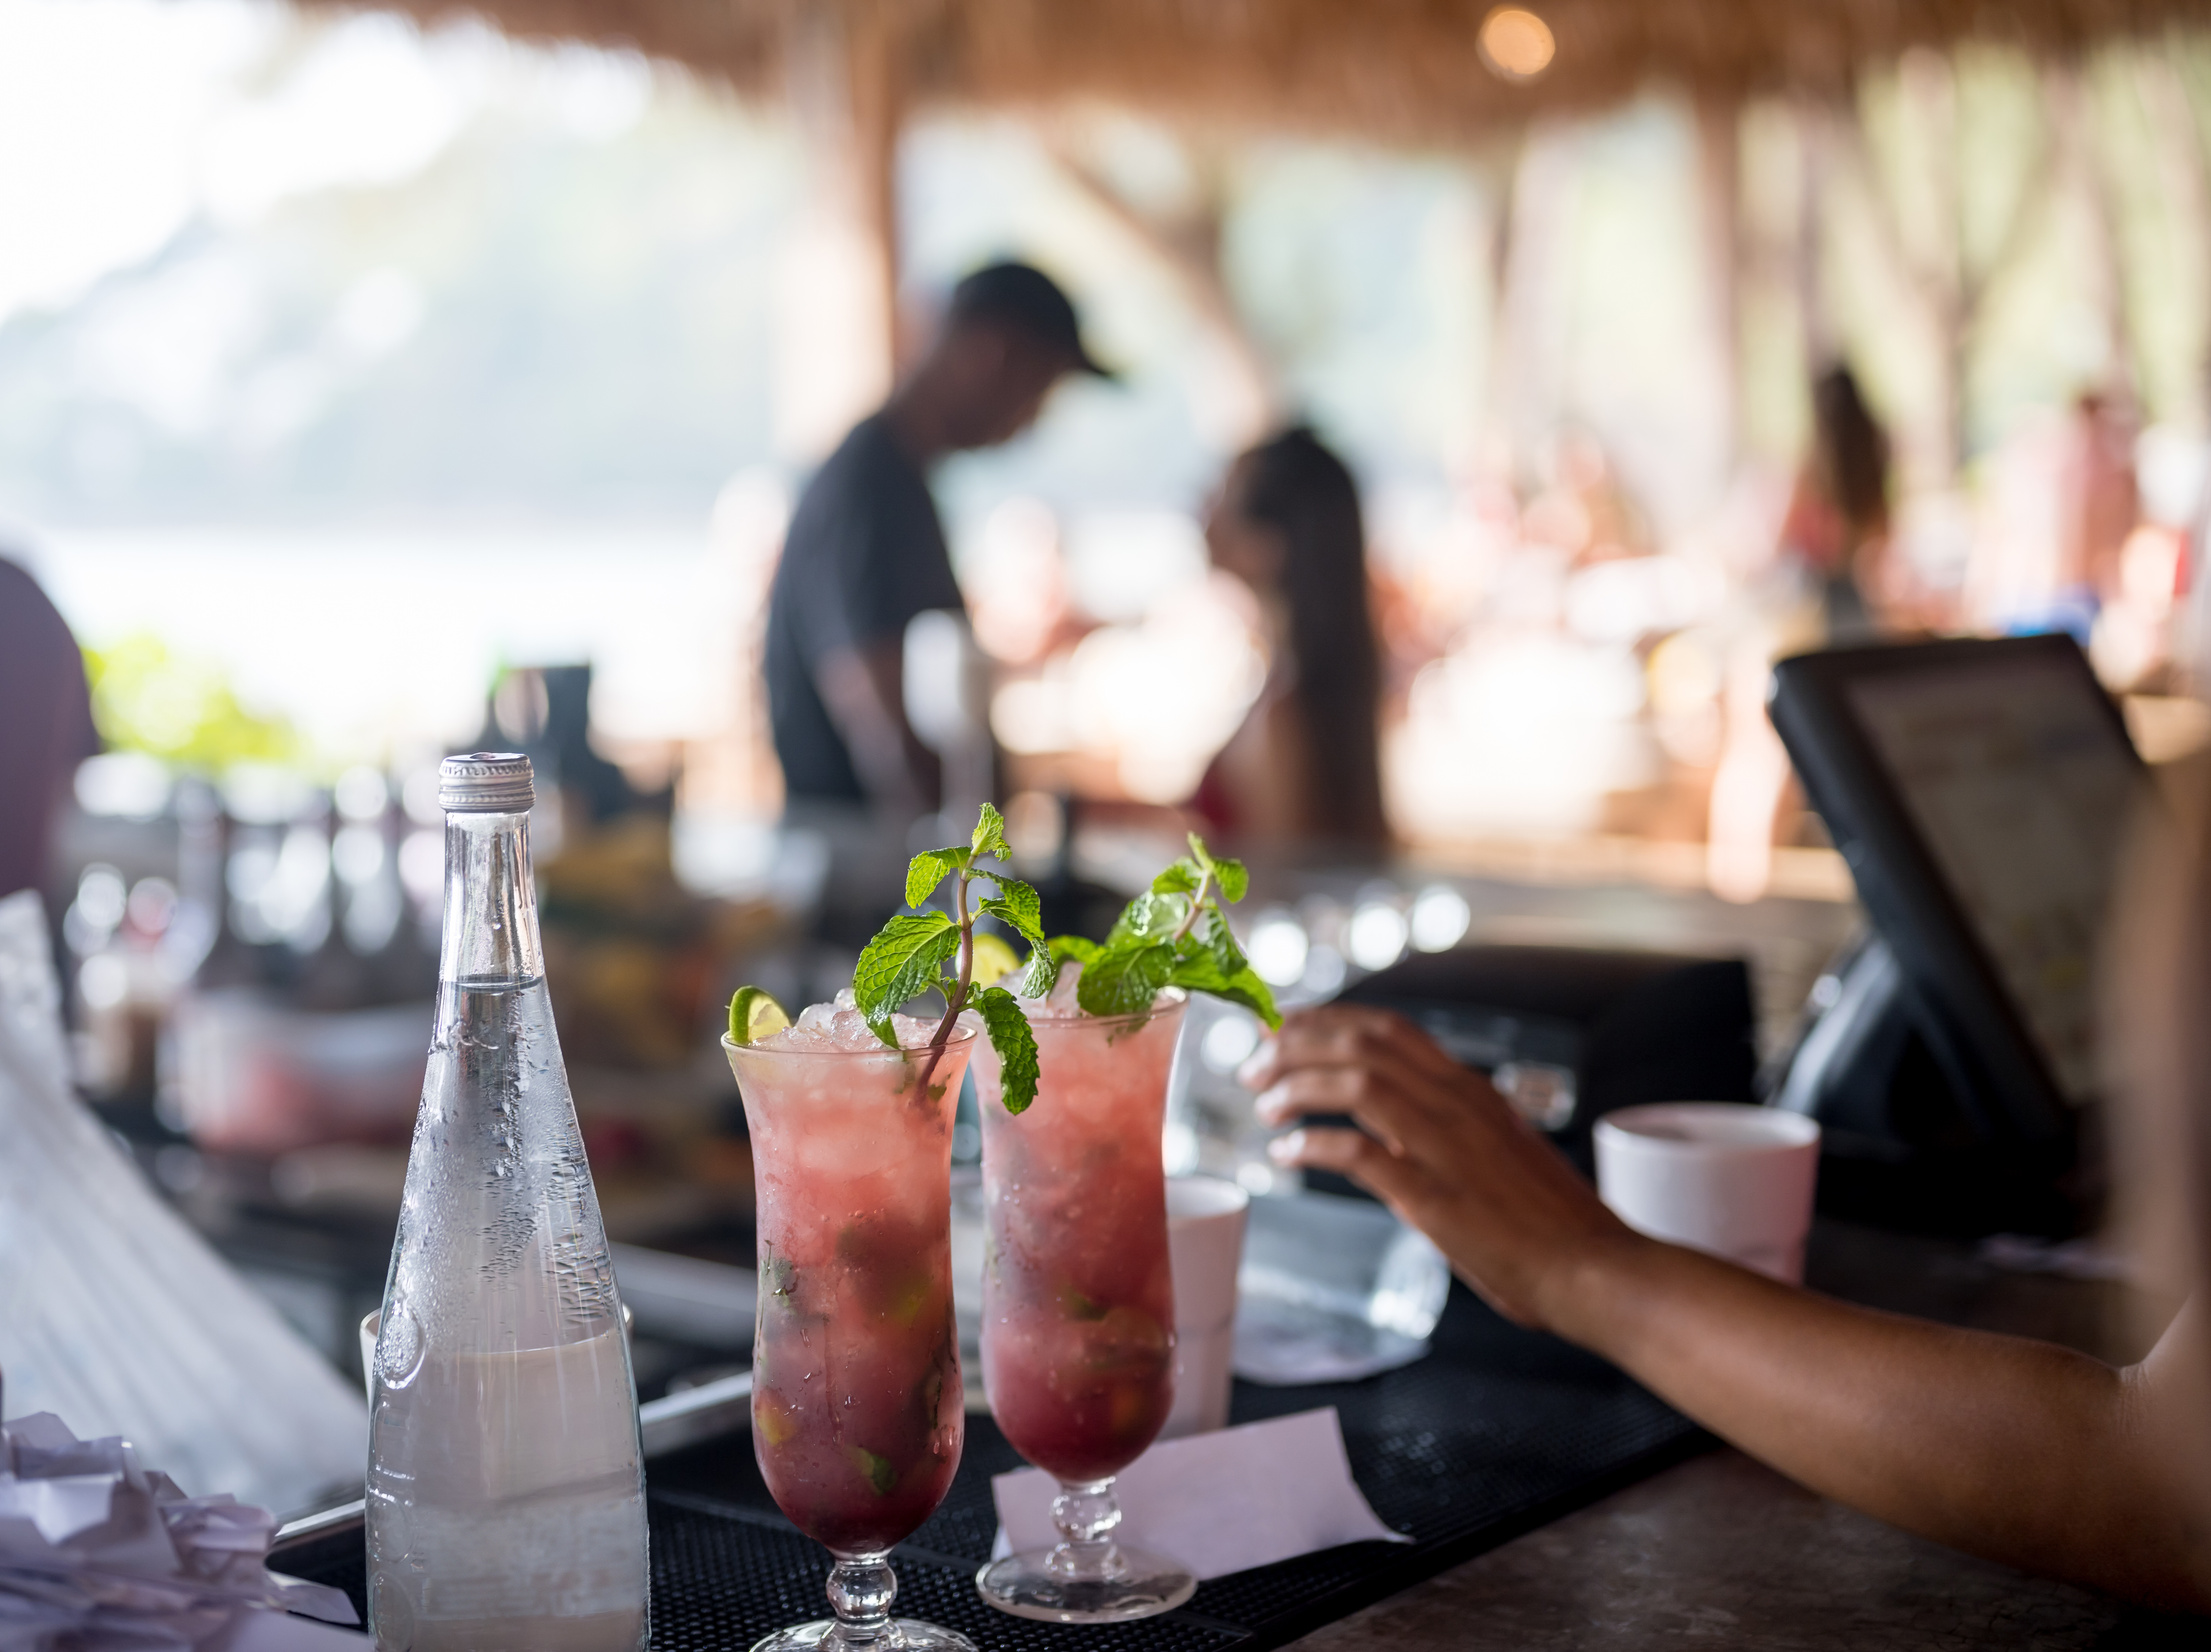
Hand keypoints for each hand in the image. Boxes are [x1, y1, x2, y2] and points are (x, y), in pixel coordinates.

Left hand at [1243, 1004, 1637, 1330]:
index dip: (1327, 1019)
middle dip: (1296, 1044)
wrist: (1597, 1270)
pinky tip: (1286, 1156)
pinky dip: (1312, 1147)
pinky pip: (1358, 1154)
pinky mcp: (1436, 1196)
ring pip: (1356, 1083)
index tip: (1281, 1024)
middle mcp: (1458, 1104)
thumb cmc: (1552, 1224)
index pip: (1388, 1029)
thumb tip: (1384, 1132)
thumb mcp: (1497, 1153)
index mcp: (1471, 1091)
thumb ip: (1443, 1133)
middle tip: (1252, 1062)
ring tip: (1264, 1104)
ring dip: (1298, 1085)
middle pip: (1361, 1043)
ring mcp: (1447, 1147)